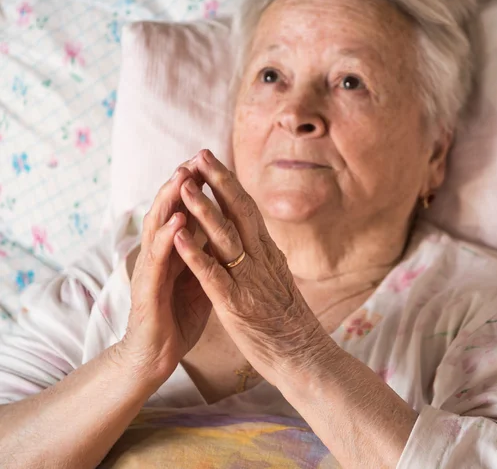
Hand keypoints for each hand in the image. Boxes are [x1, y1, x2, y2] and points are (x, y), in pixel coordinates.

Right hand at [121, 160, 212, 384]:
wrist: (155, 354)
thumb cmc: (178, 314)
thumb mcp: (200, 278)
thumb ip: (207, 253)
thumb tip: (225, 230)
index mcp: (177, 249)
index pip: (185, 210)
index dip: (198, 186)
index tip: (214, 162)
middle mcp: (161, 253)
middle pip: (170, 210)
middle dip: (182, 182)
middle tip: (197, 155)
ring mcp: (151, 269)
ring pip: (159, 227)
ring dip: (170, 200)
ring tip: (182, 175)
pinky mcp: (147, 289)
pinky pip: (159, 260)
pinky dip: (168, 238)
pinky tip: (177, 221)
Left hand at [173, 149, 334, 386]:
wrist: (303, 356)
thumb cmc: (288, 321)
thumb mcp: (278, 279)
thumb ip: (265, 256)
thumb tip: (257, 235)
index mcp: (268, 253)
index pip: (248, 209)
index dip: (229, 183)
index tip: (212, 161)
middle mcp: (261, 260)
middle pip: (239, 212)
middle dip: (218, 182)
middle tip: (199, 155)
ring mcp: (250, 281)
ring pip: (225, 238)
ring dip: (203, 210)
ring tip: (185, 186)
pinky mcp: (237, 305)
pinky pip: (214, 275)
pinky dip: (195, 254)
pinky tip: (179, 236)